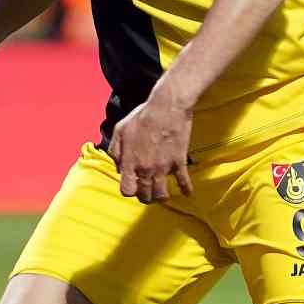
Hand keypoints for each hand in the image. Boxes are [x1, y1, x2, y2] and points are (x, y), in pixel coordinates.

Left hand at [109, 84, 193, 201]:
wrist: (166, 107)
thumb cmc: (142, 116)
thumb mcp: (120, 130)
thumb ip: (115, 151)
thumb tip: (118, 167)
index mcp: (130, 161)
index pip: (127, 190)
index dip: (130, 191)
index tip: (134, 187)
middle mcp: (145, 168)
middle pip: (145, 196)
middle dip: (145, 197)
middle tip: (148, 193)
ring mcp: (163, 167)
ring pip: (162, 194)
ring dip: (162, 197)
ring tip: (163, 195)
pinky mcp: (178, 161)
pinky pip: (183, 181)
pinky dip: (186, 189)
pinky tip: (187, 193)